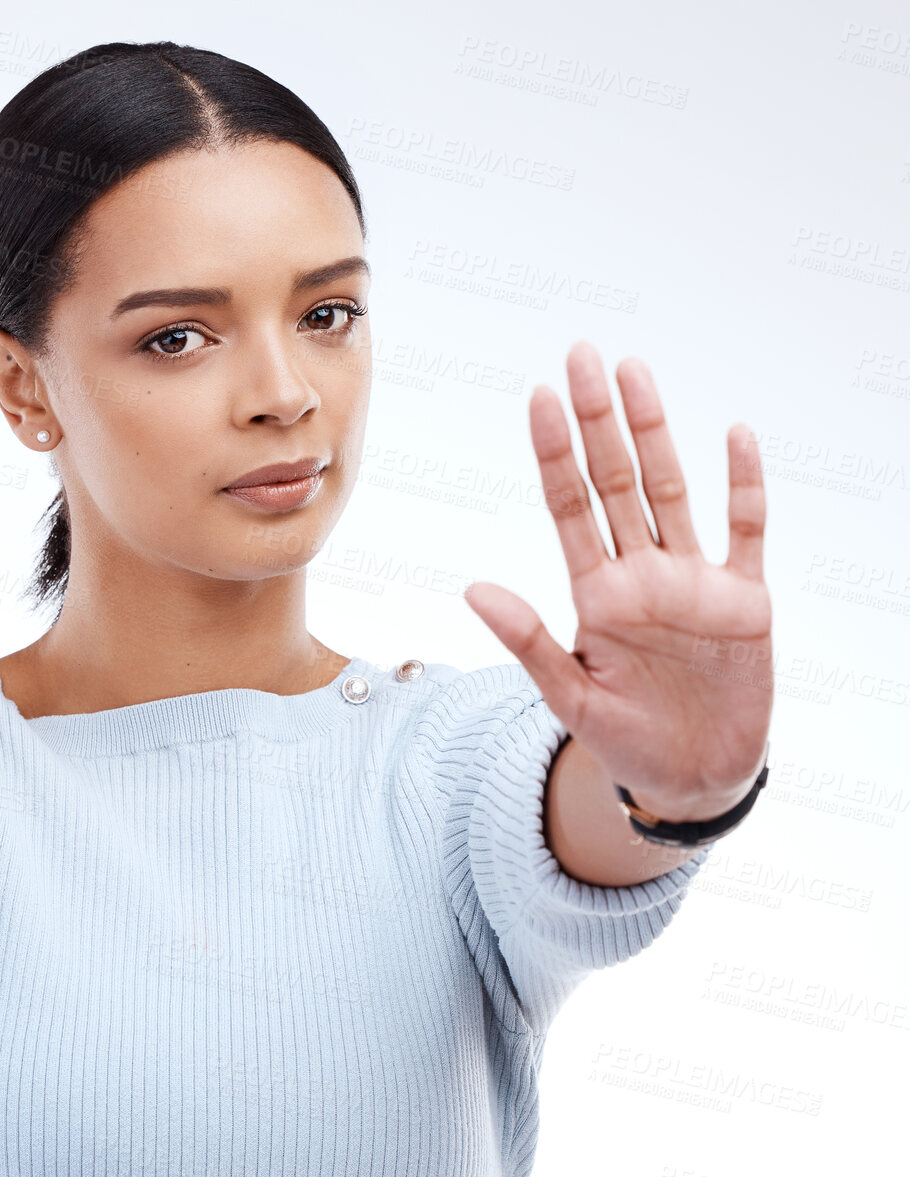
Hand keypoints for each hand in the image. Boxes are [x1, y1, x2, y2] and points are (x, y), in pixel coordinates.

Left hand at [462, 341, 772, 822]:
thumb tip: (473, 587)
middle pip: (617, 482)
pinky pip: (747, 533)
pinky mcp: (745, 601)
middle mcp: (642, 575)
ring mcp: (694, 582)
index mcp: (597, 595)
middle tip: (582, 356)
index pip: (569, 508)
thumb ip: (529, 640)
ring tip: (634, 374)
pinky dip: (744, 486)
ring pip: (672, 492)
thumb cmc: (626, 740)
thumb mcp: (569, 696)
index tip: (537, 398)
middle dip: (598, 421)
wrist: (693, 778)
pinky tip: (734, 436)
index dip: (555, 454)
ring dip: (656, 433)